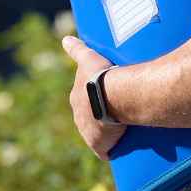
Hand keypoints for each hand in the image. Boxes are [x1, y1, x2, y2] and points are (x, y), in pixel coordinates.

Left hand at [61, 36, 126, 160]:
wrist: (112, 96)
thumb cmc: (101, 76)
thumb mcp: (88, 58)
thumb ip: (77, 50)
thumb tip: (65, 39)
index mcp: (76, 99)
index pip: (84, 101)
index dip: (94, 100)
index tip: (106, 98)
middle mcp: (78, 118)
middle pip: (90, 119)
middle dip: (100, 117)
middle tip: (119, 112)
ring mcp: (88, 134)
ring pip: (98, 135)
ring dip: (108, 133)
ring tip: (125, 129)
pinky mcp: (99, 146)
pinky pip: (106, 150)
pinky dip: (112, 149)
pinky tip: (122, 148)